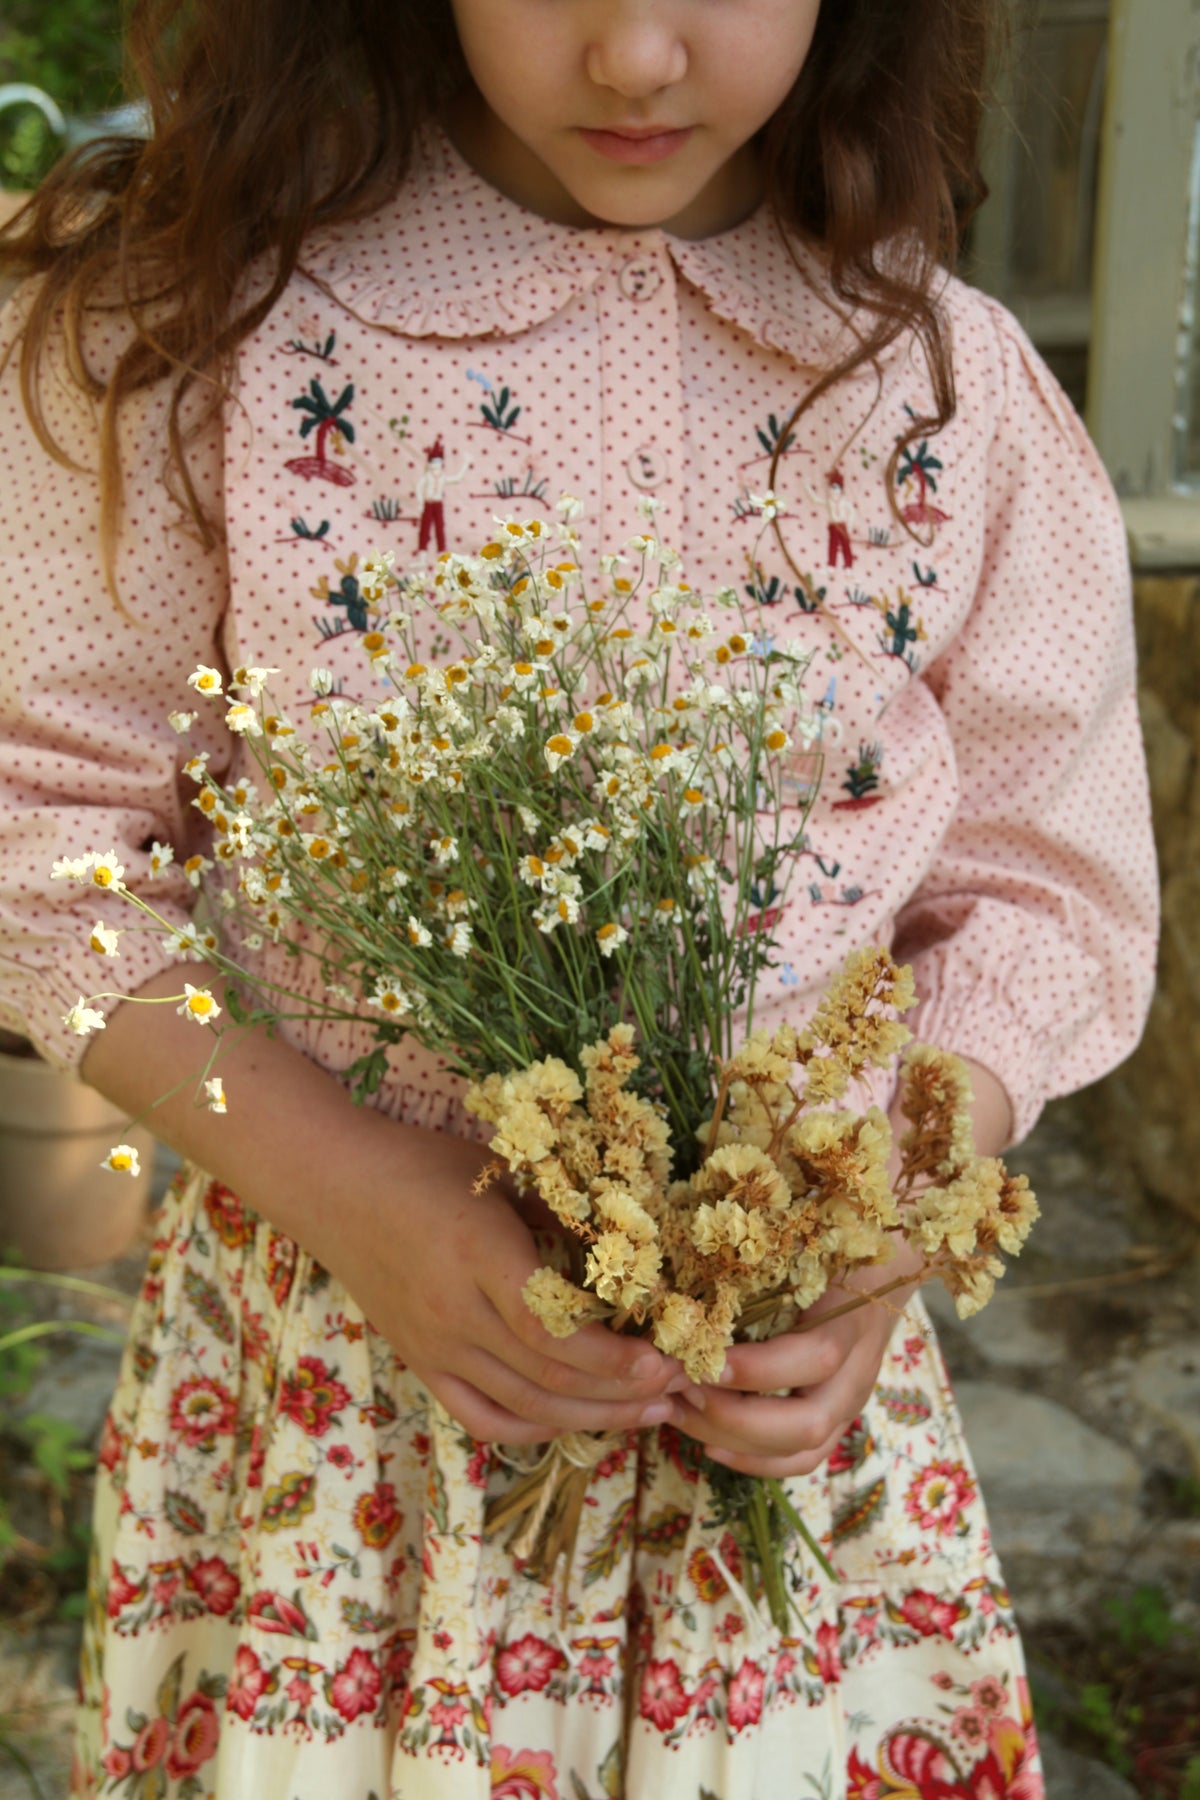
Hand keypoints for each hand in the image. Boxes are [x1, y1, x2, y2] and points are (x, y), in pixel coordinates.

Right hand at [320, 1119, 680, 1445]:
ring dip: (596, 1417)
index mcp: (478, 1254)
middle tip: (682, 1386)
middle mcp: (454, 1312)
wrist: (334, 1188)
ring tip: (651, 1411)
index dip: (614, 1358)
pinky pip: (484, 1419)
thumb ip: (562, 1217)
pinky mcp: (422, 1365)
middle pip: (549, 1379)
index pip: (551, 1331)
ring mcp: (434, 1347)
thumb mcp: (503, 1174)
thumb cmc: (425, 1166)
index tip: (667, 1358)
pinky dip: (537, 1429)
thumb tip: (636, 1253)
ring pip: (525, 1409)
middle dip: (625, 1391)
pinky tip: (581, 1420)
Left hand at [669, 1234, 926, 1477]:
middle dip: (735, 1418)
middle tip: (682, 1392)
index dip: (759, 1368)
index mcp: (852, 1322)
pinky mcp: (837, 1423)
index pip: (817, 1357)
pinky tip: (708, 1445)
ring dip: (733, 1441)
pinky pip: (801, 1461)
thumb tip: (696, 1288)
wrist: (879, 1274)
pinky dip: (753, 1461)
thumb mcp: (805, 1252)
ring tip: (681, 1414)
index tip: (705, 1360)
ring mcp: (849, 1404)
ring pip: (801, 1450)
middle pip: (808, 1422)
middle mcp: (857, 1373)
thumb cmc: (830, 1254)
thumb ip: (764, 1270)